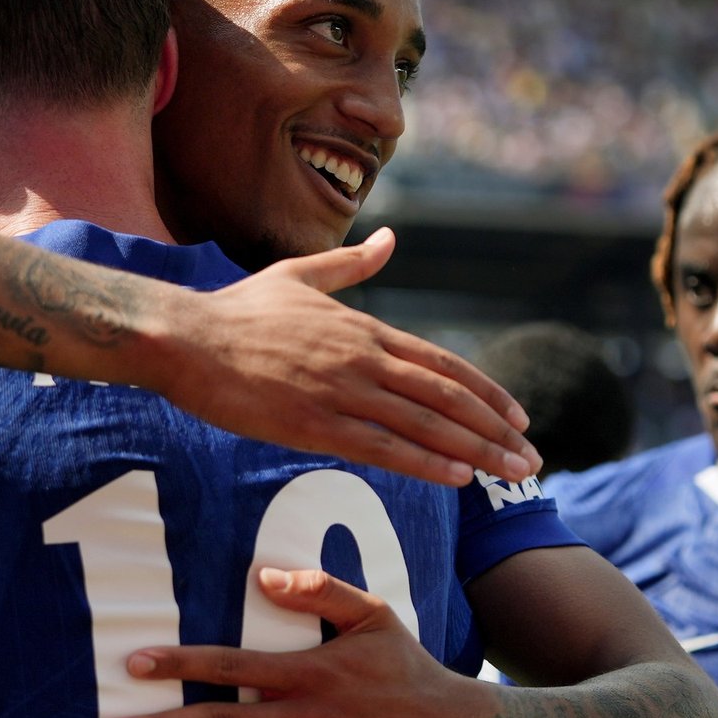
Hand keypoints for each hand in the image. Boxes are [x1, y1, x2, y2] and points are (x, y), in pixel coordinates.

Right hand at [158, 228, 541, 487]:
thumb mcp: (300, 276)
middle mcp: (363, 358)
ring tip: (510, 473)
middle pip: (447, 397)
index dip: (486, 392)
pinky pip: (381, 447)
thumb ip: (351, 264)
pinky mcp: (313, 424)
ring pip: (424, 424)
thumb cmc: (238, 310)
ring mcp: (340, 391)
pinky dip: (424, 462)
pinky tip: (456, 478)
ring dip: (474, 451)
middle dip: (495, 430)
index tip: (518, 415)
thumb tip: (389, 240)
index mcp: (364, 328)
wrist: (187, 338)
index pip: (443, 363)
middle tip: (530, 458)